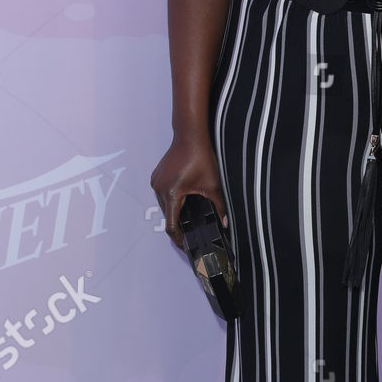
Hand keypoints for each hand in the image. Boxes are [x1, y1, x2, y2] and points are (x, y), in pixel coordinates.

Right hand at [150, 136, 229, 250]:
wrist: (190, 136)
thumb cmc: (201, 158)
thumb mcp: (213, 185)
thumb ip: (220, 207)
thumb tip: (225, 223)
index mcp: (172, 193)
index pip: (171, 225)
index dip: (178, 238)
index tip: (185, 245)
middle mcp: (159, 188)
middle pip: (167, 215)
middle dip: (179, 222)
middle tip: (193, 228)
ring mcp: (156, 182)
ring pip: (164, 204)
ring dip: (175, 209)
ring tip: (190, 211)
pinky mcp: (156, 176)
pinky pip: (162, 194)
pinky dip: (172, 199)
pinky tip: (184, 196)